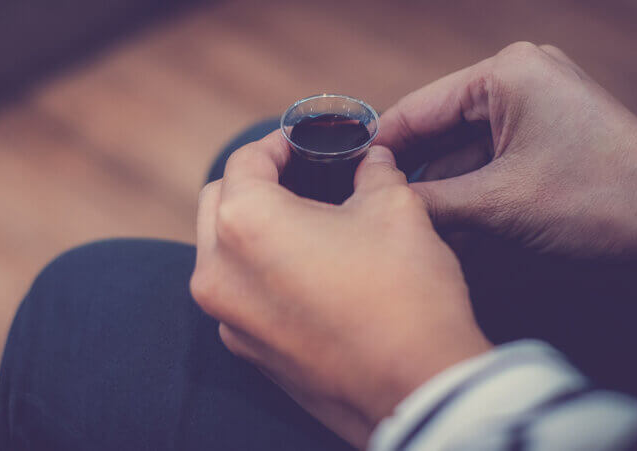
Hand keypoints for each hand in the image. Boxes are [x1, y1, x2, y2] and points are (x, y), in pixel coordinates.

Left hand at [190, 131, 491, 447]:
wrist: (418, 388)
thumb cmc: (405, 292)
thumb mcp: (395, 208)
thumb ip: (375, 171)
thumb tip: (373, 159)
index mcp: (244, 222)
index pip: (246, 161)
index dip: (278, 142)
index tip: (303, 143)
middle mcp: (218, 273)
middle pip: (220, 202)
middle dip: (256, 182)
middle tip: (302, 179)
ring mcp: (228, 320)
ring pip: (222, 253)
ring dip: (252, 228)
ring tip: (305, 224)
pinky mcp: (248, 352)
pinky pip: (239, 296)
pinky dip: (259, 273)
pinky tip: (307, 273)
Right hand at [377, 42, 636, 258]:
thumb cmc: (602, 200)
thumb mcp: (501, 204)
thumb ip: (431, 204)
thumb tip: (378, 208)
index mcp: (503, 75)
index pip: (416, 110)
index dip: (377, 149)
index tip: (345, 183)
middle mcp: (515, 81)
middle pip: (437, 132)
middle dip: (410, 175)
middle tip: (371, 212)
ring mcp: (531, 108)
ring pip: (460, 153)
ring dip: (438, 191)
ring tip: (404, 227)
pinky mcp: (542, 136)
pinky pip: (487, 163)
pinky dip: (467, 194)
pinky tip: (445, 226)